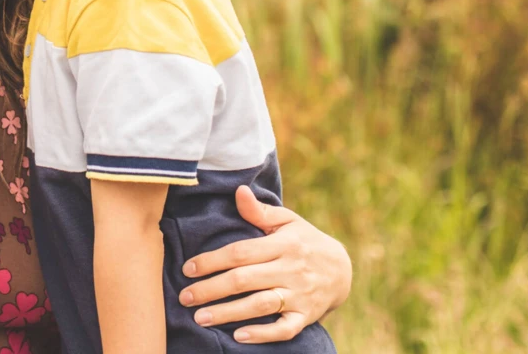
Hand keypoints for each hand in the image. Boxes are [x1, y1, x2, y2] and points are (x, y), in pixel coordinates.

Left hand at [178, 186, 351, 343]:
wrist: (343, 269)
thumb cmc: (304, 241)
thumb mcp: (287, 221)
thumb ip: (259, 211)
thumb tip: (238, 191)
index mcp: (283, 244)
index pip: (240, 252)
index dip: (212, 260)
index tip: (187, 268)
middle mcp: (291, 269)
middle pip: (245, 279)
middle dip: (211, 289)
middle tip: (185, 297)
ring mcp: (299, 295)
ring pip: (260, 305)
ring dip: (228, 312)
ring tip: (200, 318)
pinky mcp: (306, 316)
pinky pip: (284, 329)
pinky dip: (263, 334)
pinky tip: (239, 336)